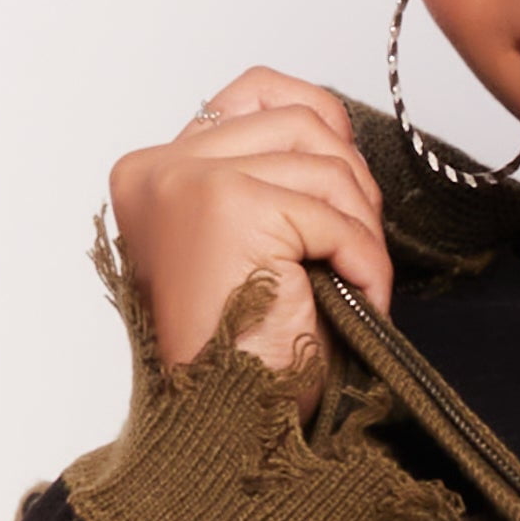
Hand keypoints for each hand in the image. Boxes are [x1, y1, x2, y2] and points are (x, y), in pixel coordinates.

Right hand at [107, 68, 393, 420]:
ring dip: (360, 226)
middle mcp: (160, 168)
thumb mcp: (253, 245)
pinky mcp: (228, 207)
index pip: (256, 90)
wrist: (229, 430)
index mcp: (155, 174)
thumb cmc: (243, 358)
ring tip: (349, 281)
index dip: (323, 126)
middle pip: (301, 120)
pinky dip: (364, 259)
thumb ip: (270, 178)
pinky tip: (356, 299)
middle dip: (351, 186)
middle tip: (353, 253)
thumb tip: (333, 131)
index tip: (344, 187)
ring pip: (324, 160)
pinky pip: (333, 213)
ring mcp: (188, 182)